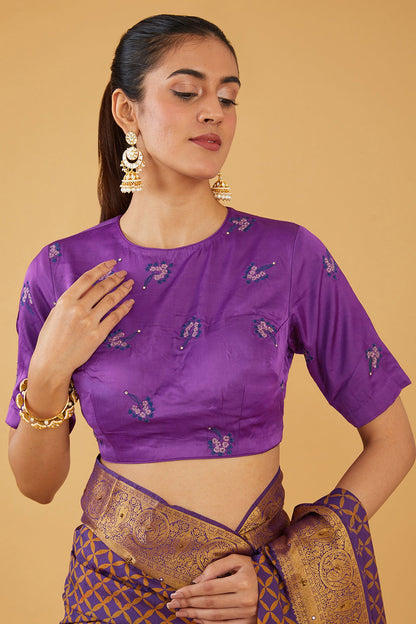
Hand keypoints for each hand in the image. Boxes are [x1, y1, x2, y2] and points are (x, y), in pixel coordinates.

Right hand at [29, 259, 134, 381]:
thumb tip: (86, 290)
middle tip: (124, 274)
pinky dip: (124, 308)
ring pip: (111, 300)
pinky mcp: (98, 334)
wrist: (52, 362)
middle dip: (115, 278)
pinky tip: (130, 302)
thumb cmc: (51, 339)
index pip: (88, 279)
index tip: (112, 264)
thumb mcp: (55, 313)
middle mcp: (78, 309)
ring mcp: (90, 322)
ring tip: (129, 284)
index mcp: (66, 301)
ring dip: (123, 290)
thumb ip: (70, 301)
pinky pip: (115, 317)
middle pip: (102, 288)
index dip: (102, 269)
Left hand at [166, 554, 257, 623]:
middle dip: (188, 604)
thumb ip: (216, 567)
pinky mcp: (247, 623)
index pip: (209, 588)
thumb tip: (197, 581)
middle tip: (171, 604)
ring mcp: (247, 614)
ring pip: (214, 617)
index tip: (176, 593)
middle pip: (209, 604)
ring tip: (180, 612)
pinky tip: (195, 619)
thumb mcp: (237, 559)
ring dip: (194, 614)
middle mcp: (245, 599)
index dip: (191, 591)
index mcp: (242, 581)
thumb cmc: (251, 569)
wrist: (273, 583)